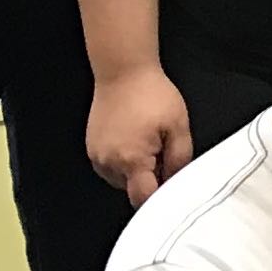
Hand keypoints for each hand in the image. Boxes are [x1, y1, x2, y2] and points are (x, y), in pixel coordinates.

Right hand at [85, 65, 194, 205]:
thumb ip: (180, 159)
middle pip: (133, 190)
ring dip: (136, 170)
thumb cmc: (151, 94)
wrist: (122, 72)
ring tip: (147, 141)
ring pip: (121, 180)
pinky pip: (111, 167)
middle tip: (162, 151)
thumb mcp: (179, 126)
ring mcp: (97, 156)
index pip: (143, 198)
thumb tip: (175, 181)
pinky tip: (133, 139)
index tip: (170, 187)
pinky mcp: (91, 148)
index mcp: (132, 160)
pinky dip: (123, 161)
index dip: (160, 196)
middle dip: (151, 178)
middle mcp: (109, 163)